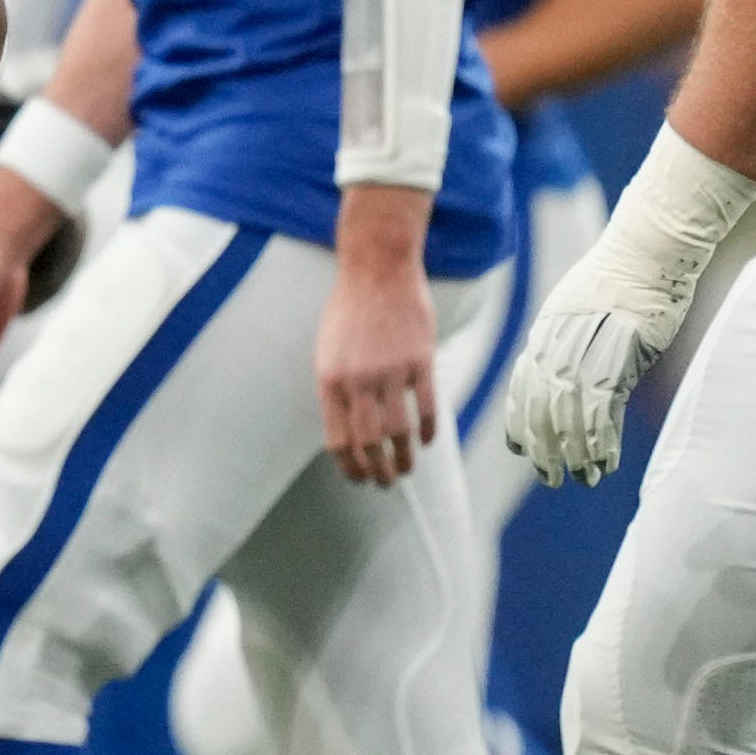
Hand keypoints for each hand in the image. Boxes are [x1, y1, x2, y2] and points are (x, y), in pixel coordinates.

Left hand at [317, 247, 440, 485]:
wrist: (377, 271)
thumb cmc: (349, 311)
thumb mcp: (327, 352)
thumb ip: (337, 390)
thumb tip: (349, 429)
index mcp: (329, 381)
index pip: (338, 439)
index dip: (350, 466)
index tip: (360, 479)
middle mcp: (357, 381)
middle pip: (369, 442)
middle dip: (378, 471)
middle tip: (386, 483)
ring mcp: (390, 371)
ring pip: (399, 431)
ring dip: (404, 458)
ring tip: (407, 470)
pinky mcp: (420, 361)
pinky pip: (426, 406)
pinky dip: (428, 430)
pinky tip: (427, 441)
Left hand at [503, 123, 755, 485]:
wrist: (649, 246)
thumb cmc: (622, 274)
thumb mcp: (581, 307)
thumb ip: (566, 339)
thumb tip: (563, 370)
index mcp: (545, 332)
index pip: (522, 386)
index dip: (520, 422)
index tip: (521, 449)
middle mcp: (557, 343)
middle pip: (540, 407)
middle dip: (544, 447)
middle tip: (551, 477)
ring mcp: (586, 348)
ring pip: (569, 413)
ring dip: (574, 451)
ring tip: (583, 477)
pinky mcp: (618, 352)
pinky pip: (602, 406)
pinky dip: (602, 437)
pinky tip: (606, 459)